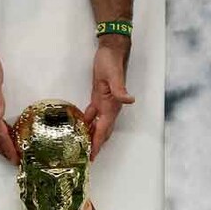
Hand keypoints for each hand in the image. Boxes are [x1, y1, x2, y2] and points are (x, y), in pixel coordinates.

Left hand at [84, 35, 134, 160]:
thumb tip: (130, 100)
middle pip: (102, 131)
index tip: (92, 157)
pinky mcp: (99, 97)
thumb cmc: (111, 62)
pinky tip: (80, 127)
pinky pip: (93, 114)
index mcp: (112, 106)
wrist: (111, 51)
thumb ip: (120, 89)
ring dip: (91, 135)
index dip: (98, 144)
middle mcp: (110, 107)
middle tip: (86, 158)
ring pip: (98, 125)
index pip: (103, 130)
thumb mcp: (113, 75)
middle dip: (95, 145)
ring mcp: (104, 103)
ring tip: (82, 147)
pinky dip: (87, 122)